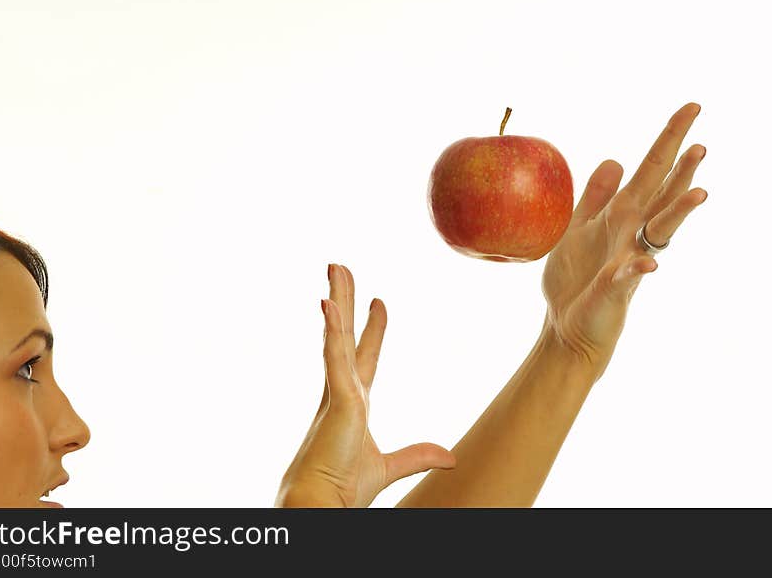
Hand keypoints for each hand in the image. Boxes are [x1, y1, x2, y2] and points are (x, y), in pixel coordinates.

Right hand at [276, 264, 455, 506]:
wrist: (322, 504)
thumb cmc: (342, 488)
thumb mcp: (387, 467)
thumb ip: (416, 456)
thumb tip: (450, 456)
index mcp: (352, 402)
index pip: (363, 355)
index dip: (370, 329)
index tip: (378, 301)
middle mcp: (342, 390)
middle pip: (343, 334)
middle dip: (344, 299)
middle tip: (341, 268)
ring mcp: (337, 391)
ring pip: (336, 334)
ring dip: (337, 299)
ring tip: (336, 267)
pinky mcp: (338, 398)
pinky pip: (333, 356)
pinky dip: (331, 329)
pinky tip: (328, 303)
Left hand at [541, 103, 707, 380]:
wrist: (566, 327)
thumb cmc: (574, 280)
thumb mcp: (577, 228)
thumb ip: (595, 196)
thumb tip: (614, 160)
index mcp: (622, 216)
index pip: (651, 172)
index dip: (669, 141)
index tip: (691, 107)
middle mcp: (632, 234)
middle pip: (662, 195)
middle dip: (681, 168)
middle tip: (702, 141)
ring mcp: (628, 260)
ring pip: (659, 232)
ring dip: (678, 213)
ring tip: (700, 192)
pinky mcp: (615, 288)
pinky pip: (628, 276)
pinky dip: (637, 269)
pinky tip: (648, 265)